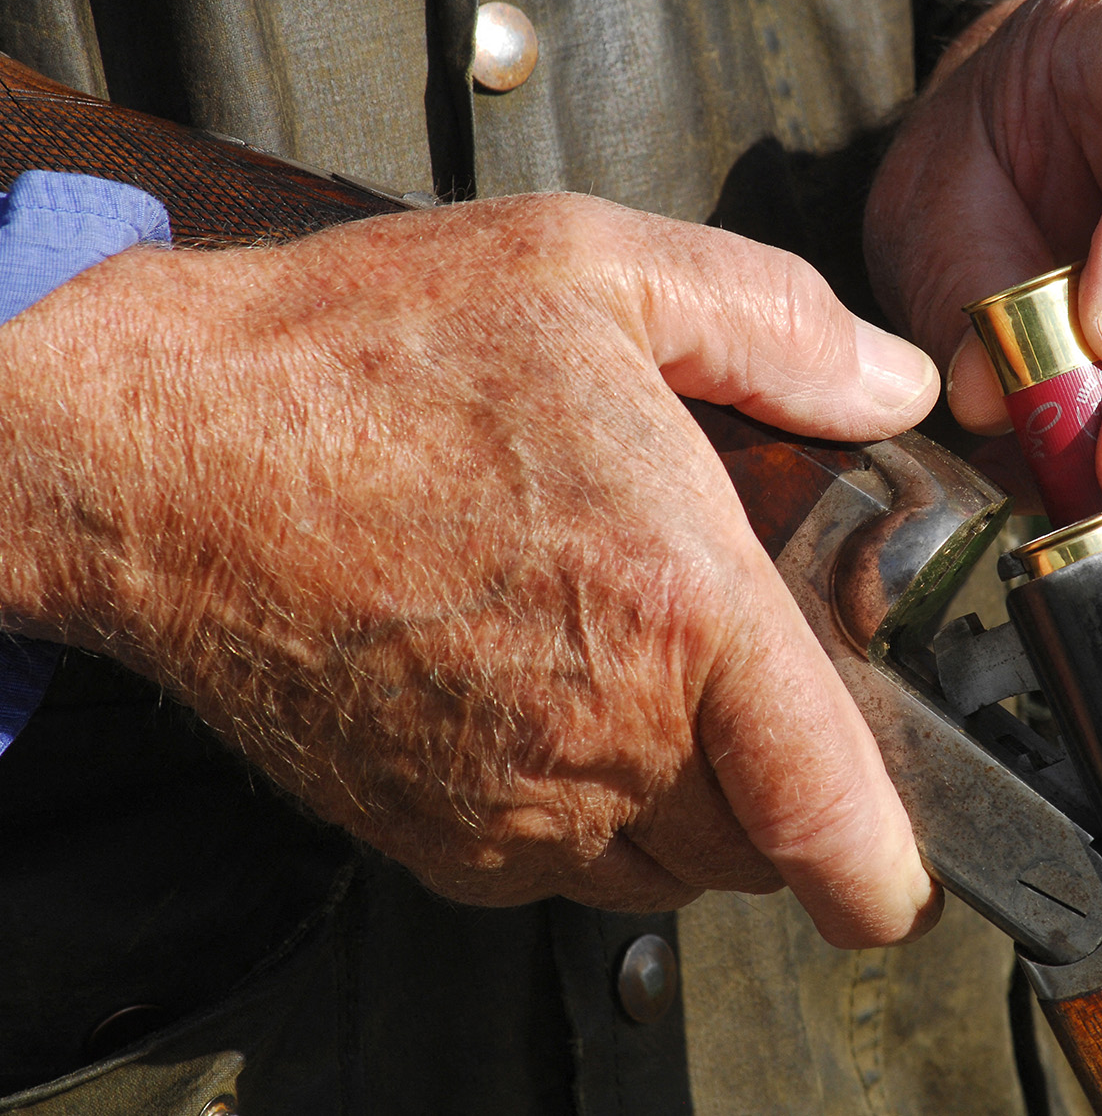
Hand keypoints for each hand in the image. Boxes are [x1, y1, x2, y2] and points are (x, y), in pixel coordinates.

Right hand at [0, 194, 940, 947]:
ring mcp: (511, 802)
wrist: (156, 451)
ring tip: (659, 679)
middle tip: (770, 683)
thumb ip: (776, 328)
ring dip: (699, 804)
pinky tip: (562, 700)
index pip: (829, 815)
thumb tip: (890, 385)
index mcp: (675, 606)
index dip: (887, 872)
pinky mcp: (434, 838)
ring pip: (671, 871)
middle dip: (793, 786)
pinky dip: (599, 816)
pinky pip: (568, 871)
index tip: (904, 872)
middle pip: (761, 849)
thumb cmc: (359, 359)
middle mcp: (602, 733)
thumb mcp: (594, 270)